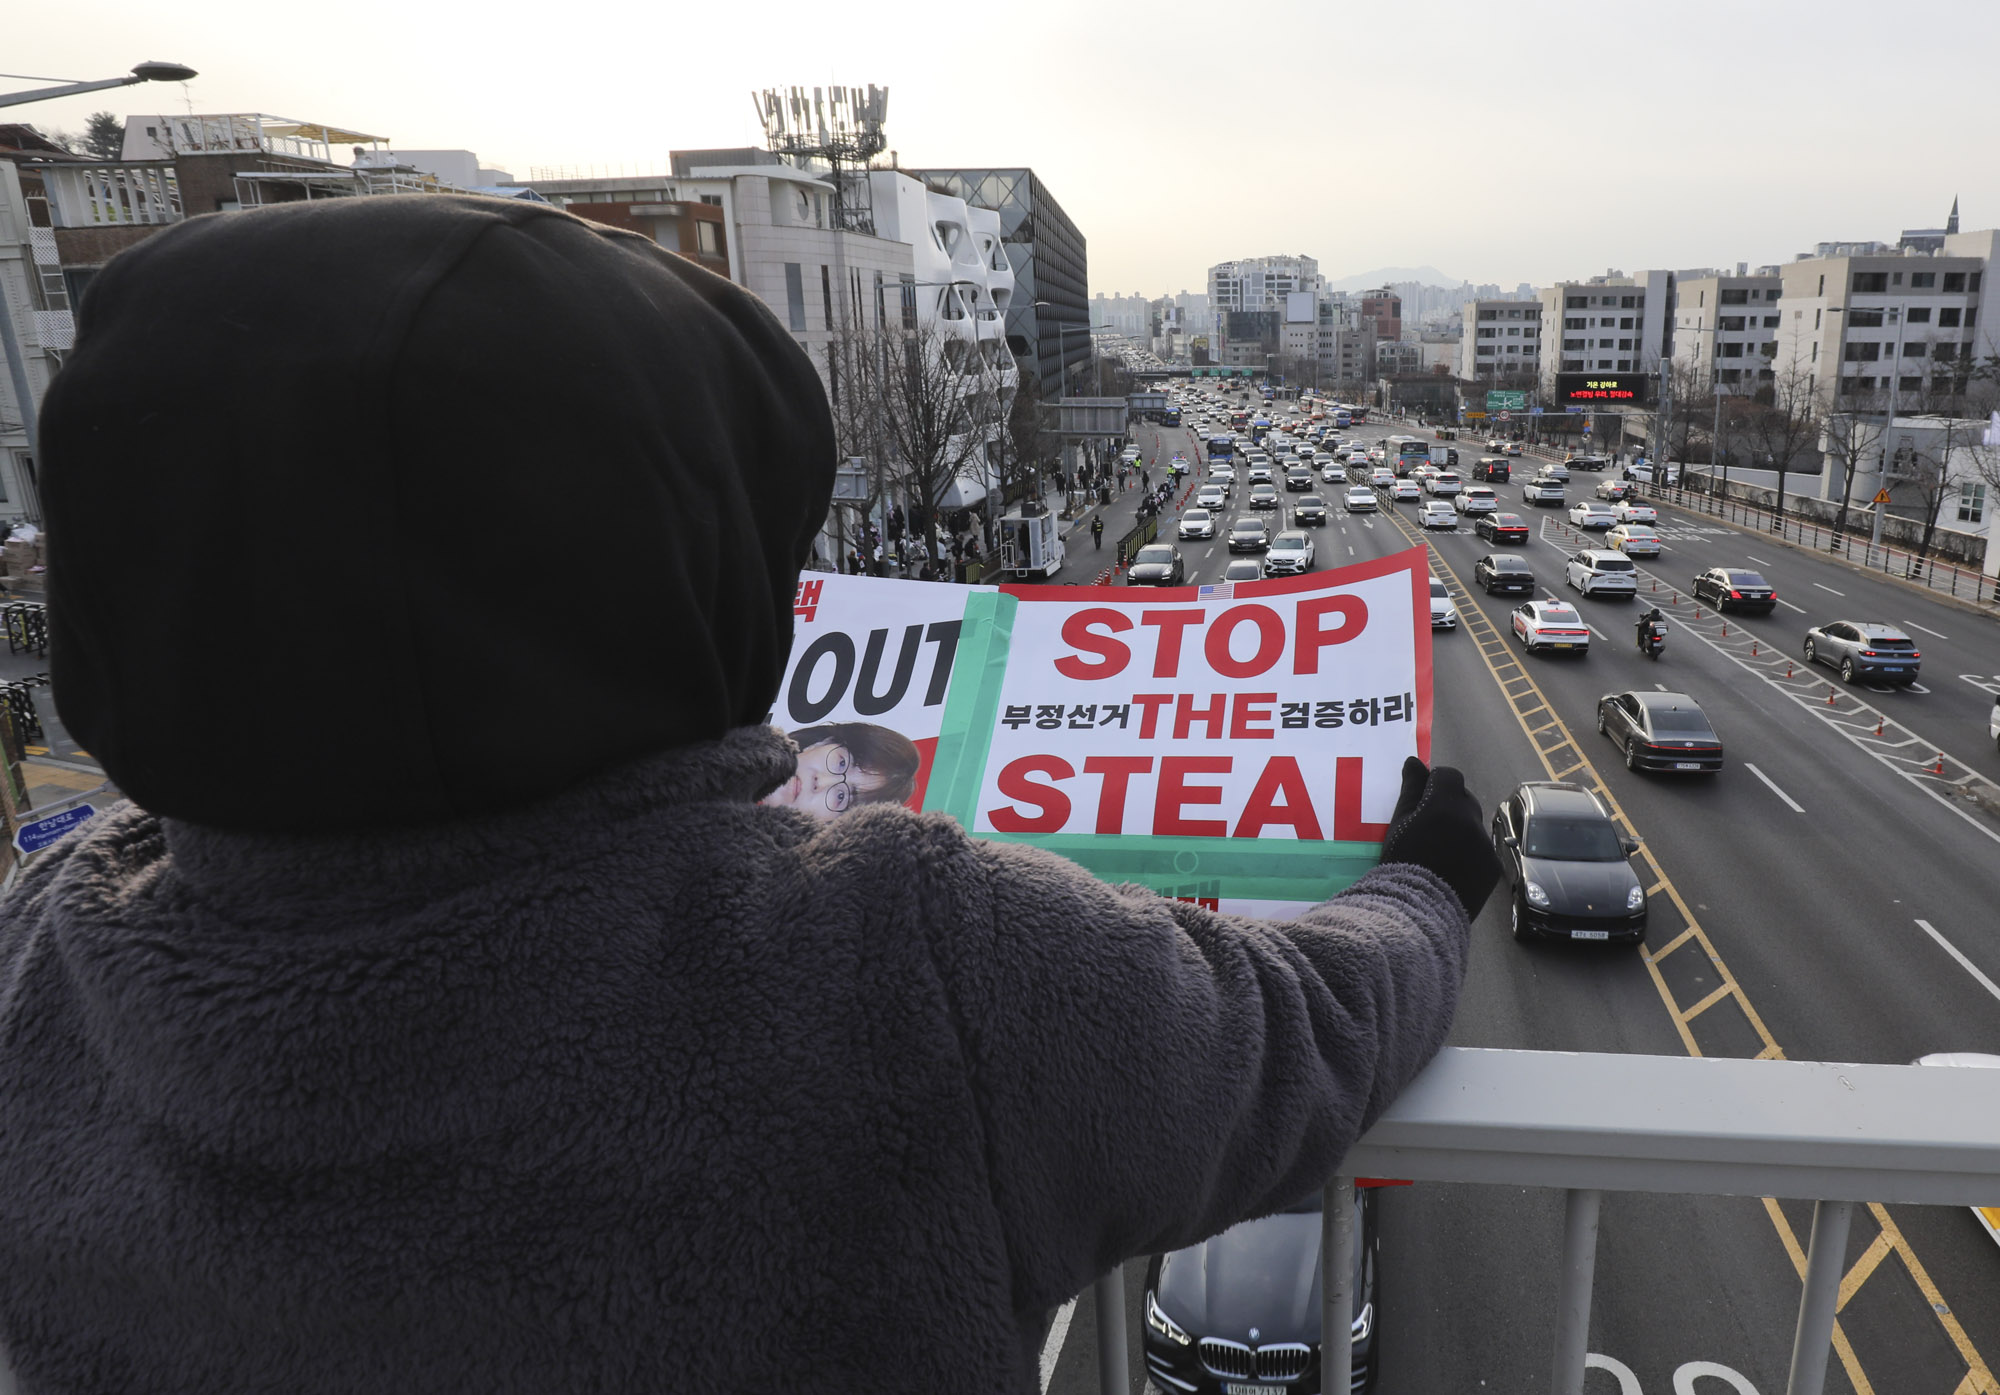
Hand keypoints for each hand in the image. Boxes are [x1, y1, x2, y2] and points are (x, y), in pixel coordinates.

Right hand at [1379, 757, 1500, 918]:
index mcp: (1445, 805)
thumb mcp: (1398, 824)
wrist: (1418, 910)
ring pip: (1473, 826)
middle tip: (1429, 825)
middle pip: (1464, 798)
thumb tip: (1415, 761)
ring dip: (1460, 830)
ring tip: (1439, 851)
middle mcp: (1471, 820)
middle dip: (1449, 805)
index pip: (1449, 775)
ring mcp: (1485, 844)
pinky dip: (1469, 853)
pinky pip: (1482, 850)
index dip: (1436, 782)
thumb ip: (1410, 790)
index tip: (1423, 796)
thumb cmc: (1401, 862)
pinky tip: (1451, 868)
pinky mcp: (1493, 865)